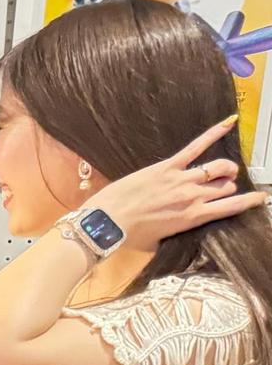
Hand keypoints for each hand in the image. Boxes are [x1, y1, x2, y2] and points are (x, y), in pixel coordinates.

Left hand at [83, 116, 263, 251]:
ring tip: (226, 169)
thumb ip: (179, 229)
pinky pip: (194, 148)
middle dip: (228, 185)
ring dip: (225, 168)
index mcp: (194, 217)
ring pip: (218, 168)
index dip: (248, 201)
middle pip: (225, 186)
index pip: (231, 206)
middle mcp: (193, 197)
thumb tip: (183, 224)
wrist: (107, 222)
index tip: (259, 198)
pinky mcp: (166, 167)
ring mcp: (181, 180)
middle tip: (224, 184)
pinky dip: (212, 134)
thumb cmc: (130, 236)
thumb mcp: (161, 241)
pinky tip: (228, 123)